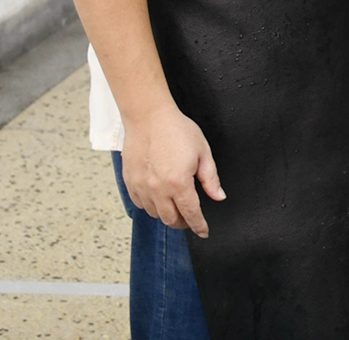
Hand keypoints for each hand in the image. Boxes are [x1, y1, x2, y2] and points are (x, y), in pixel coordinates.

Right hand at [120, 105, 223, 236]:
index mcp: (179, 183)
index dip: (199, 225)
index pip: (191, 213)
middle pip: (171, 219)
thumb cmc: (177, 130)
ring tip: (176, 207)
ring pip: (154, 214)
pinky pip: (140, 204)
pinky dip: (150, 206)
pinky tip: (158, 198)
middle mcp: (157, 189)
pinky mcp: (129, 182)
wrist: (148, 117)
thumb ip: (210, 178)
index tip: (203, 231)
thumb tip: (219, 196)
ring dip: (166, 215)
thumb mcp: (203, 152)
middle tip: (191, 219)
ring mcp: (141, 187)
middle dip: (183, 223)